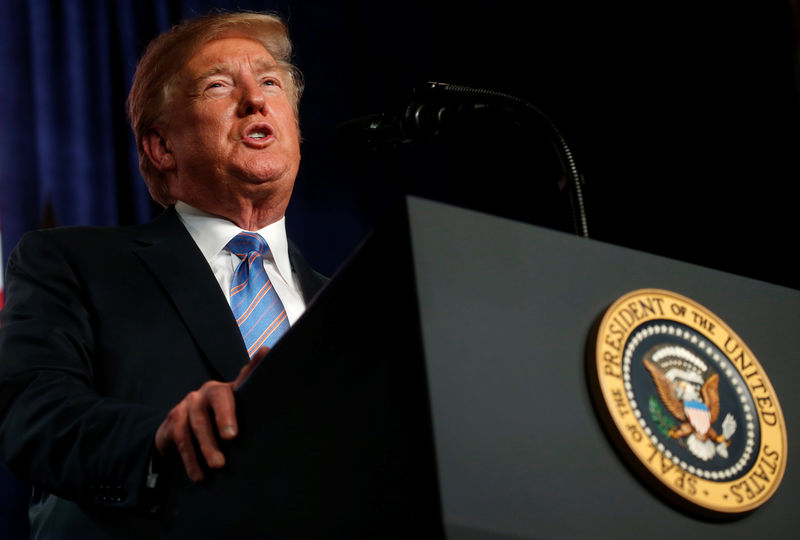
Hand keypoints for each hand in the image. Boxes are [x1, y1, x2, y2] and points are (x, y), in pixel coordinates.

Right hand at [155, 347, 266, 481]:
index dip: (255, 365)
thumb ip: (254, 405)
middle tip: (232, 438)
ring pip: (196, 423)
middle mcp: (208, 392)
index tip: (265, 354)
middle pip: (217, 399)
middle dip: (224, 417)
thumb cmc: (219, 424)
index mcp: (229, 390)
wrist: (180, 432)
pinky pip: (180, 439)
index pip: (245, 375)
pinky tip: (199, 476)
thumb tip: (280, 386)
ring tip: (218, 466)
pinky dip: (191, 459)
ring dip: (206, 446)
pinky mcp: (173, 420)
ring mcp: (189, 403)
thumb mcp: (238, 416)